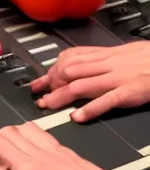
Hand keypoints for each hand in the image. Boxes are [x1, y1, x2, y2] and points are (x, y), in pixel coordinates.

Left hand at [31, 43, 149, 121]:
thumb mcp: (126, 52)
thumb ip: (104, 59)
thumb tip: (83, 63)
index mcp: (108, 54)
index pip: (70, 58)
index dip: (51, 71)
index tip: (40, 82)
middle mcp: (109, 64)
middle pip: (70, 71)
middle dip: (51, 85)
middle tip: (39, 97)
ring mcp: (119, 77)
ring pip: (81, 84)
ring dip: (61, 97)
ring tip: (48, 107)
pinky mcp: (131, 91)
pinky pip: (106, 100)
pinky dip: (90, 109)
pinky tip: (77, 117)